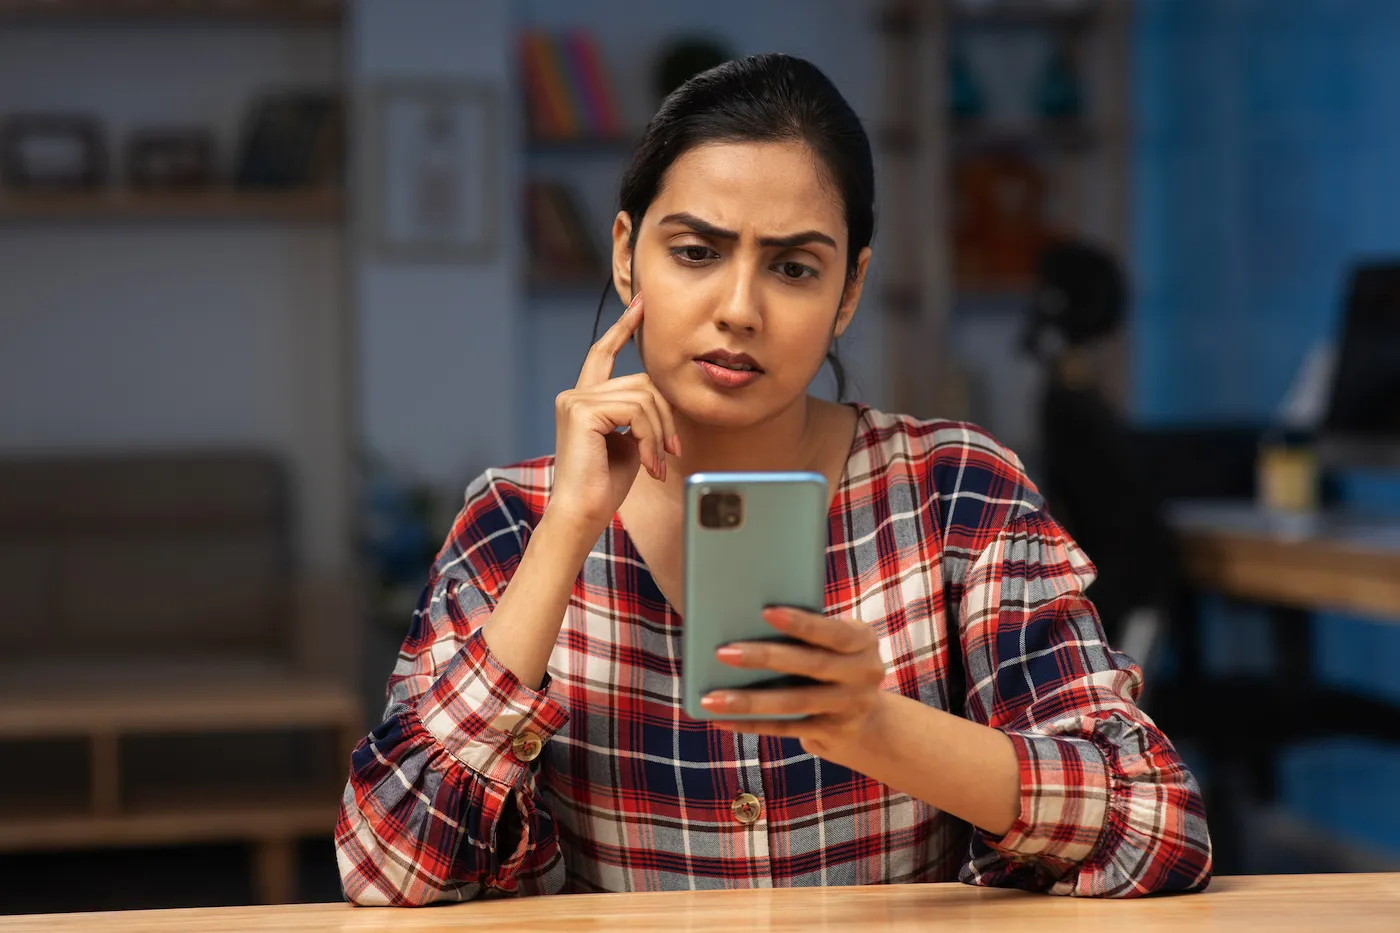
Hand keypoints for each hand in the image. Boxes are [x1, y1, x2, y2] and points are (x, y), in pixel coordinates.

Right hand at [549, 294, 679, 534]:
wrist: (582, 514)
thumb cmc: (605, 486)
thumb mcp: (630, 442)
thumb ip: (640, 414)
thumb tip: (662, 398)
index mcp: (584, 401)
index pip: (604, 353)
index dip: (623, 328)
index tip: (642, 304)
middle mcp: (575, 395)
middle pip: (642, 383)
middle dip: (665, 417)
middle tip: (672, 451)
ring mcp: (576, 401)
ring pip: (644, 397)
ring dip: (660, 433)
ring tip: (659, 462)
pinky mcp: (582, 411)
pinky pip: (636, 411)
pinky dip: (651, 438)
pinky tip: (649, 463)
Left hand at [701, 607, 887, 762]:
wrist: (867, 720)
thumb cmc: (833, 661)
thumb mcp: (835, 643)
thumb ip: (808, 632)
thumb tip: (745, 618)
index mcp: (863, 641)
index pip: (833, 631)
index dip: (801, 623)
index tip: (765, 612)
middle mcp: (863, 674)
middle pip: (810, 666)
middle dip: (764, 658)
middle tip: (722, 653)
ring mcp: (850, 708)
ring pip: (793, 704)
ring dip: (749, 701)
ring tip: (710, 698)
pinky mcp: (832, 734)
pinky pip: (785, 729)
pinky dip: (751, 724)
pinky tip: (721, 719)